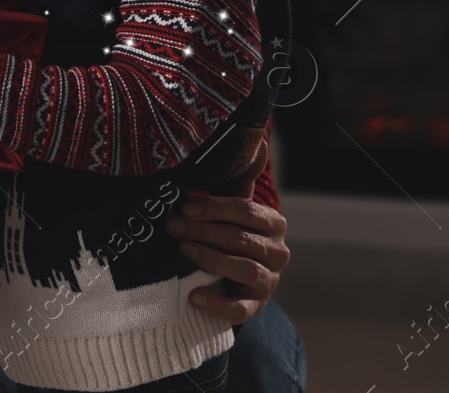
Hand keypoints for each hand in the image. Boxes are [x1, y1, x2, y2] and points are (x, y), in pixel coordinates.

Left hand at [167, 140, 288, 322]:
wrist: (232, 275)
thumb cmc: (227, 229)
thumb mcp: (231, 203)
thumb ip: (239, 174)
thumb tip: (258, 138)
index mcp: (272, 223)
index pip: (247, 211)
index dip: (216, 208)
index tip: (185, 207)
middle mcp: (277, 252)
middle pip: (242, 240)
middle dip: (204, 231)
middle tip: (171, 226)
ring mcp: (269, 281)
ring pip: (245, 269)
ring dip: (212, 260)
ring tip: (183, 251)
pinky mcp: (256, 306)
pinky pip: (241, 310)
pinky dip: (217, 305)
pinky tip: (193, 297)